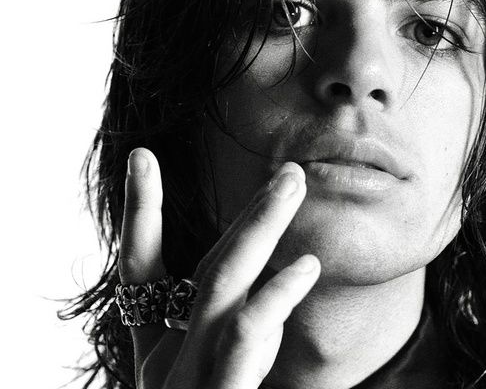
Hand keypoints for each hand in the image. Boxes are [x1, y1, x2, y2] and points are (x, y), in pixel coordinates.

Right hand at [118, 148, 319, 387]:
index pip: (142, 270)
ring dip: (259, 226)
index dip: (141, 210)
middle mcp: (168, 360)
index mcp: (160, 348)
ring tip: (293, 184)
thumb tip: (276, 299)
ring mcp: (190, 375)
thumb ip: (238, 341)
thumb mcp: (210, 381)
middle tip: (290, 170)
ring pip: (222, 284)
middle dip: (250, 213)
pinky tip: (308, 265)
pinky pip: (242, 338)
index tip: (141, 155)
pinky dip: (274, 298)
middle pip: (207, 267)